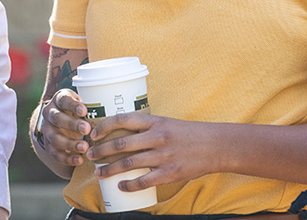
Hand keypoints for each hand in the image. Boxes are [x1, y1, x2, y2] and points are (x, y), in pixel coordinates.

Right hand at [40, 88, 91, 166]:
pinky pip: (55, 153)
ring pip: (55, 138)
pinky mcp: (48, 145)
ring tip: (85, 148)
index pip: (63, 100)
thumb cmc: (78, 111)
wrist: (61, 123)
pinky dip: (67, 158)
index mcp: (59, 99)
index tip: (85, 111)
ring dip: (70, 143)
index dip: (73, 105)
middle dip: (72, 124)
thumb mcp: (82, 103)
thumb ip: (92, 105)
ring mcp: (47, 130)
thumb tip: (115, 107)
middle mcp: (49, 113)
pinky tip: (79, 160)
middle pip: (57, 118)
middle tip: (87, 129)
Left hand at [88, 113, 218, 190]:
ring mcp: (163, 156)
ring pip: (128, 164)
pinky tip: (120, 186)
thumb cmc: (188, 134)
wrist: (215, 146)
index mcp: (155, 121)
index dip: (104, 126)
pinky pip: (144, 181)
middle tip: (90, 155)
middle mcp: (157, 137)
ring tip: (98, 173)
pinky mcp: (170, 173)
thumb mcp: (166, 123)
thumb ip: (147, 128)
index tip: (93, 133)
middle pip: (121, 144)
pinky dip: (129, 185)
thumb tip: (123, 133)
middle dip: (101, 151)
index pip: (123, 119)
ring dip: (109, 170)